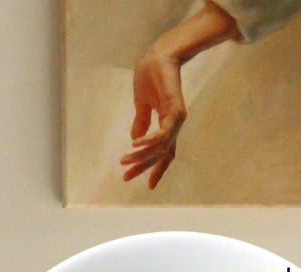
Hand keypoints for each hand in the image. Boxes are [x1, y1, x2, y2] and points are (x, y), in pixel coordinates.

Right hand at [120, 1, 238, 189]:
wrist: (159, 55)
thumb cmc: (152, 75)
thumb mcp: (142, 103)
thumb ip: (140, 122)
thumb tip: (135, 141)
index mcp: (167, 125)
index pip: (164, 153)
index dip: (156, 169)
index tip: (149, 186)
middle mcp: (174, 125)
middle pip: (160, 155)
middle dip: (143, 168)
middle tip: (126, 178)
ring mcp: (176, 119)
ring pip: (160, 148)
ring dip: (141, 156)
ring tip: (124, 160)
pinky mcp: (175, 111)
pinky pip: (162, 134)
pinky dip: (148, 141)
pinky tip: (135, 145)